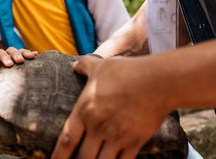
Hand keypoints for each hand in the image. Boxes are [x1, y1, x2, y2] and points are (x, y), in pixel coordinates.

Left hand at [0, 47, 36, 82]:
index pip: (0, 53)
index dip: (4, 57)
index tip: (9, 65)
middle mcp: (7, 56)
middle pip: (12, 50)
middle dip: (16, 54)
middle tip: (20, 61)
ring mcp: (15, 58)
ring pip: (21, 51)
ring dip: (26, 53)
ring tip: (32, 56)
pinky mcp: (23, 63)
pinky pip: (28, 56)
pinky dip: (32, 54)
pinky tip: (37, 55)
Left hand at [51, 55, 169, 158]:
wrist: (158, 81)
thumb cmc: (127, 72)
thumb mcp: (101, 66)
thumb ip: (85, 66)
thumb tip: (75, 65)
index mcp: (85, 110)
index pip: (66, 140)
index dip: (58, 156)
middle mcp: (98, 127)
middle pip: (82, 158)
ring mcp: (117, 137)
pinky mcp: (135, 143)